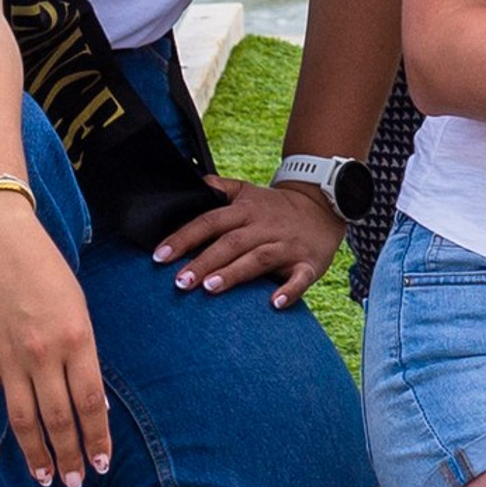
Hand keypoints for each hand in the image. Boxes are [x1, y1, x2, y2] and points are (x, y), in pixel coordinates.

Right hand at [0, 193, 110, 486]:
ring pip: (23, 421)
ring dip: (35, 454)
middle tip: (76, 482)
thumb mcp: (78, 307)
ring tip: (47, 479)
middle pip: (58, 418)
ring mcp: (8, 359)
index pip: (90, 402)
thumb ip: (83, 353)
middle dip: (70, 455)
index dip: (96, 437)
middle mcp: (44, 354)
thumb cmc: (47, 269)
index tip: (102, 463)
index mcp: (77, 339)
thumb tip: (89, 399)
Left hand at [151, 174, 347, 310]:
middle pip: (231, 242)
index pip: (210, 221)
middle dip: (204, 261)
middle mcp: (264, 227)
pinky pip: (300, 277)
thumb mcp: (248, 191)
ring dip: (235, 273)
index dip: (184, 237)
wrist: (325, 204)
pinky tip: (274, 304)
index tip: (160, 256)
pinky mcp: (309, 263)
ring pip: (258, 258)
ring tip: (210, 288)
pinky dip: (289, 291)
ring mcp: (287, 245)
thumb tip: (191, 183)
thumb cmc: (276, 207)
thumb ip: (220, 188)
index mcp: (246, 210)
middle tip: (179, 282)